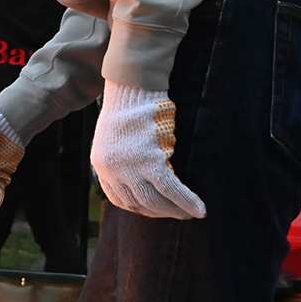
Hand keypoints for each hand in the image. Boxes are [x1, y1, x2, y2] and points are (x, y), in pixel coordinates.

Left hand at [91, 82, 205, 219]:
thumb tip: (141, 182)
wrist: (131, 87)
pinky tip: (199, 210)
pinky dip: (186, 201)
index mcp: (102, 165)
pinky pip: (171, 189)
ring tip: (190, 214)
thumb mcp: (115, 138)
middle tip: (178, 214)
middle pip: (138, 203)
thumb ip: (121, 160)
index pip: (120, 199)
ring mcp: (130, 167)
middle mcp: (112, 170)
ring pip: (155, 200)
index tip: (157, 210)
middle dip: (160, 212)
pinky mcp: (150, 160)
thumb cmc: (128, 108)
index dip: (141, 208)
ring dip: (175, 211)